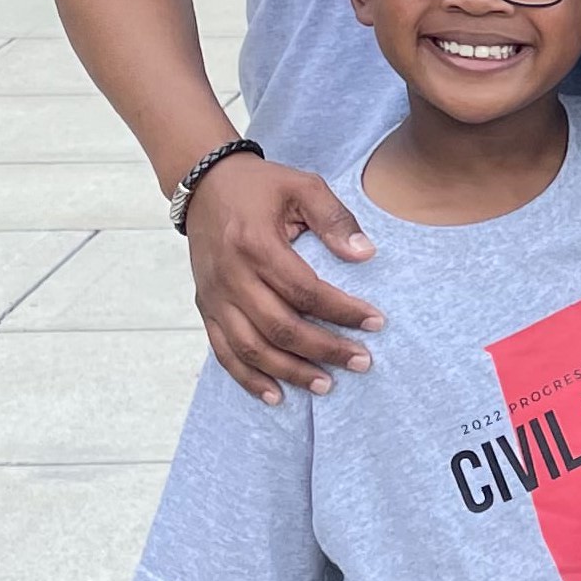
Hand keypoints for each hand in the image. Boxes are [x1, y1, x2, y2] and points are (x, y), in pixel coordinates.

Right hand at [185, 151, 380, 402]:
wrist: (203, 185)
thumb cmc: (260, 187)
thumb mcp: (302, 185)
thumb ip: (334, 218)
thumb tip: (365, 255)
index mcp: (256, 244)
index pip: (306, 291)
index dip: (343, 311)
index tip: (377, 323)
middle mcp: (231, 276)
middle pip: (281, 327)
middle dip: (325, 350)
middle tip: (362, 362)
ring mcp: (215, 296)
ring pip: (252, 348)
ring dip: (291, 372)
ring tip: (326, 385)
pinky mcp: (206, 307)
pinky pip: (223, 352)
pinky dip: (248, 378)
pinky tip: (276, 395)